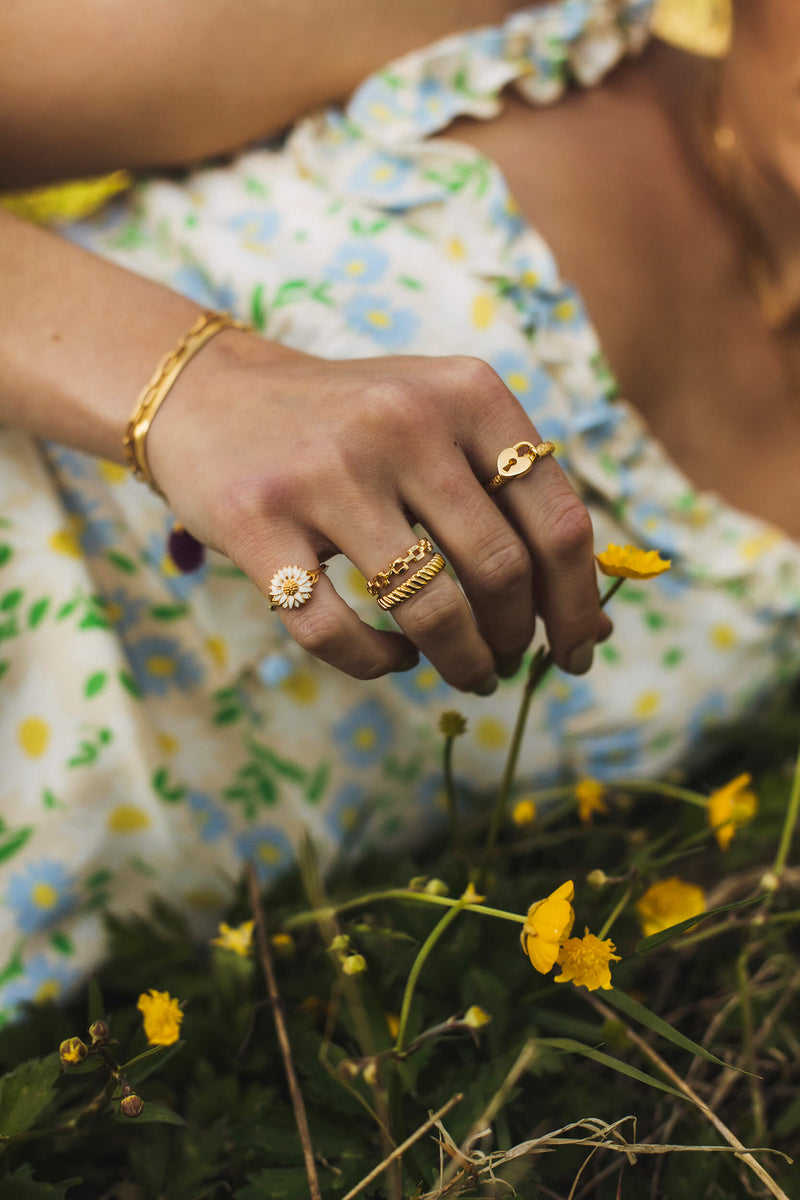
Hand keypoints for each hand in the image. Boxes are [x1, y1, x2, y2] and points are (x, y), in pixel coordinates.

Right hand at [147, 331, 609, 692]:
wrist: (209, 393)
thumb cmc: (349, 424)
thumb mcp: (439, 424)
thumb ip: (512, 500)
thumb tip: (593, 619)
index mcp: (467, 394)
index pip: (558, 521)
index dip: (578, 603)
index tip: (578, 649)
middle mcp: (404, 423)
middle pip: (501, 572)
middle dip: (516, 638)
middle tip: (508, 660)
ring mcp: (327, 473)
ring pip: (428, 610)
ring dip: (463, 662)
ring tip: (468, 672)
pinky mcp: (257, 522)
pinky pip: (333, 629)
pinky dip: (376, 664)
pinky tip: (393, 659)